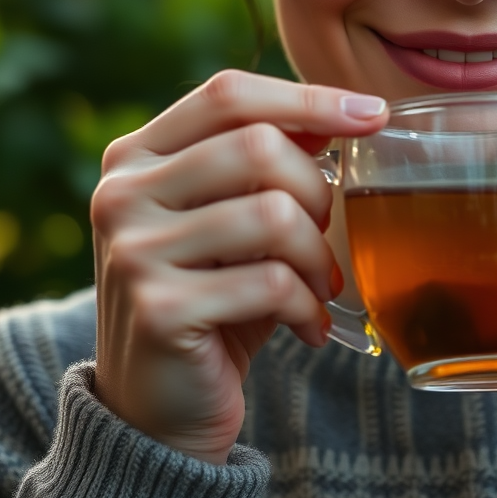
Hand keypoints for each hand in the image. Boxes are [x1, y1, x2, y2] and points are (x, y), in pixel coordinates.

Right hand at [91, 70, 387, 464]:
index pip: (229, 94)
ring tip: (322, 284)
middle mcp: (123, 192)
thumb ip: (270, 159)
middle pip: (257, 147)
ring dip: (319, 255)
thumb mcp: (234, 213)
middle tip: (328, 232)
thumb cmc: (213, 290)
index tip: (373, 115)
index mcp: (138, 153)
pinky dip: (307, 305)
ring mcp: (134, 250)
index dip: (308, 98)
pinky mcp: (159, 309)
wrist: (158, 404)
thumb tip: (347, 108)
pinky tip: (307, 325)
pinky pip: (271, 283)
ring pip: (272, 214)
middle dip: (317, 190)